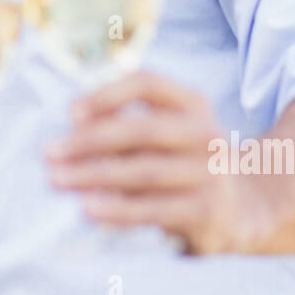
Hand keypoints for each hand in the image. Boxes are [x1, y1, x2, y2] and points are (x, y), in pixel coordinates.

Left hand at [46, 71, 267, 254]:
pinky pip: (154, 209)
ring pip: (144, 171)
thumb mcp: (168, 135)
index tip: (70, 112)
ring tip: (58, 180)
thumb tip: (67, 133)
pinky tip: (88, 209)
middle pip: (141, 129)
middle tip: (49, 153)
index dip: (107, 94)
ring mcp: (210, 173)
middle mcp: (205, 133)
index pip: (148, 83)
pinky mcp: (206, 211)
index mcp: (191, 104)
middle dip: (89, 141)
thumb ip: (129, 126)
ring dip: (94, 175)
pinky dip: (117, 209)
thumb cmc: (184, 165)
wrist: (244, 209)